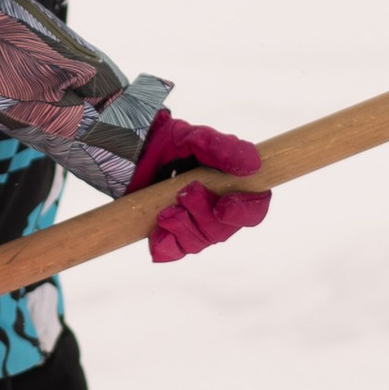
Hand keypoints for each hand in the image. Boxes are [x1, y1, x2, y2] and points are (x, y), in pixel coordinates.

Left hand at [130, 108, 269, 262]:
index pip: (253, 209)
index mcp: (233, 186)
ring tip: (164, 209)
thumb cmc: (171, 142)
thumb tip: (254, 166)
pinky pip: (175, 251)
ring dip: (182, 227)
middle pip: (223, 231)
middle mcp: (217, 208)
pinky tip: (157, 230)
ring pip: (199, 242)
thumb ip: (225, 149)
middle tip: (183, 193)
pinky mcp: (171, 233)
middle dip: (202, 215)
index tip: (222, 207)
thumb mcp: (197, 138)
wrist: (134, 151)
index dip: (242, 213)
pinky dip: (166, 244)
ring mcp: (194, 223)